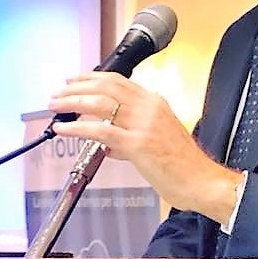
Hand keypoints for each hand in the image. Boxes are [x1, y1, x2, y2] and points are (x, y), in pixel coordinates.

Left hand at [48, 71, 241, 224]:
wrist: (202, 181)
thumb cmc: (184, 165)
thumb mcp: (159, 139)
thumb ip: (132, 135)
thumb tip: (108, 141)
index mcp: (155, 103)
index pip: (118, 80)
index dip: (92, 77)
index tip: (75, 80)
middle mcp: (149, 108)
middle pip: (106, 86)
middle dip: (77, 86)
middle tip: (58, 93)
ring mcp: (144, 124)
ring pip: (100, 103)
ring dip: (73, 102)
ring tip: (56, 106)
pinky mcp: (138, 144)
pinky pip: (100, 131)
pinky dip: (77, 128)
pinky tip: (64, 130)